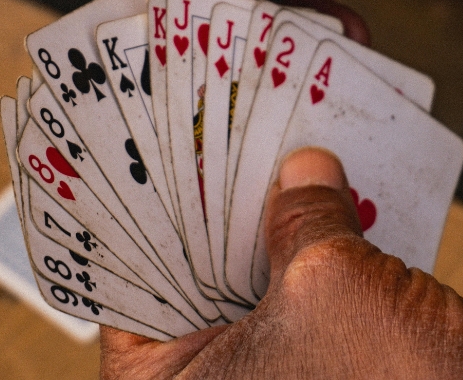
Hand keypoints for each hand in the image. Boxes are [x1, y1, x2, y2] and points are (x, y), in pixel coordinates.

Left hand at [99, 147, 462, 378]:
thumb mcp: (333, 287)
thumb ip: (304, 218)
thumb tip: (305, 166)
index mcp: (172, 378)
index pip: (129, 269)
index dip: (143, 193)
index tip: (154, 128)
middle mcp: (206, 372)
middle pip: (195, 259)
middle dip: (216, 186)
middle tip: (218, 110)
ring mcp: (263, 365)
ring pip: (255, 265)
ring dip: (274, 203)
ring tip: (275, 125)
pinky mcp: (315, 354)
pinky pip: (301, 280)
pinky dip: (315, 232)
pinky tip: (326, 172)